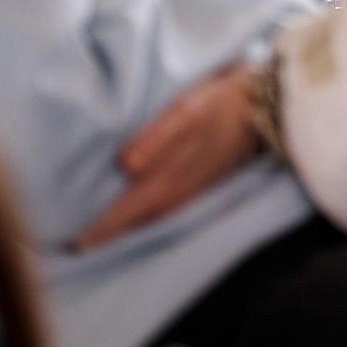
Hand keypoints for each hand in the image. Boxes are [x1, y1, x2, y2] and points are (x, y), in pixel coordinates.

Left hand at [76, 66, 260, 250]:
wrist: (270, 104)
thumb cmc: (223, 102)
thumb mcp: (187, 111)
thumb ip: (155, 139)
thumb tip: (124, 166)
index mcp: (172, 175)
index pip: (129, 209)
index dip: (104, 228)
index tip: (76, 245)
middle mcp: (182, 190)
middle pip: (140, 219)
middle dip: (112, 233)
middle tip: (82, 245)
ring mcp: (196, 187)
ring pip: (154, 215)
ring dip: (130, 226)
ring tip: (106, 232)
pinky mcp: (205, 180)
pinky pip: (168, 207)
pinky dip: (149, 215)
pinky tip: (144, 210)